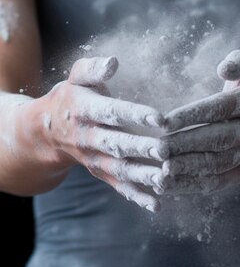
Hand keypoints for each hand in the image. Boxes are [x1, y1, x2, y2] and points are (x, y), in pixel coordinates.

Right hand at [40, 56, 165, 211]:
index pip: (111, 112)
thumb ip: (93, 68)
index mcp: (85, 109)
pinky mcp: (101, 174)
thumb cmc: (71, 96)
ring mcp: (94, 159)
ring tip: (167, 178)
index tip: (159, 117)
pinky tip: (158, 204)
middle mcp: (88, 137)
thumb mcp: (76, 77)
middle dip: (141, 148)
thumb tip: (114, 62)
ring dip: (143, 175)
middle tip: (166, 150)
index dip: (134, 114)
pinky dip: (137, 197)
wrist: (46, 131)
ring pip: (119, 169)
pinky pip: (118, 186)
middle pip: (116, 143)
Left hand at [158, 50, 239, 194]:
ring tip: (162, 169)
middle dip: (185, 144)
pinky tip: (169, 185)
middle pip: (218, 138)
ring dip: (189, 168)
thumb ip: (239, 63)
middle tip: (157, 148)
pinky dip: (193, 185)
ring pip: (218, 163)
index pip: (220, 108)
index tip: (165, 121)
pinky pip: (219, 181)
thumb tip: (223, 68)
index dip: (192, 115)